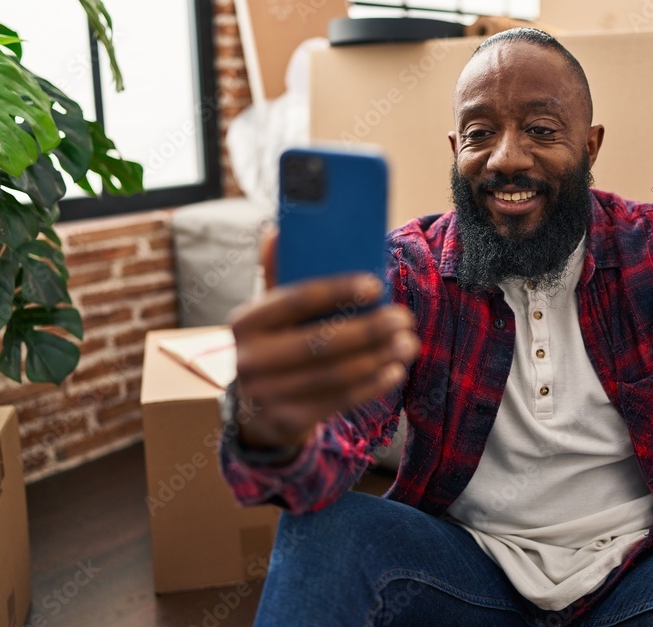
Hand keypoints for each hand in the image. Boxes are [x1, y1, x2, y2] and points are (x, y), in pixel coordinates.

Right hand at [226, 230, 419, 451]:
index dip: (337, 291)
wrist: (256, 413)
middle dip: (368, 329)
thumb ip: (279, 277)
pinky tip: (395, 371)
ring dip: (377, 357)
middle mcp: (249, 359)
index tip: (375, 284)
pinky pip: (338, 400)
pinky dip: (371, 385)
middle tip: (403, 318)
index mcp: (244, 321)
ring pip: (333, 373)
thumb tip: (278, 230)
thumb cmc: (275, 347)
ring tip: (408, 343)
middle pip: (319, 341)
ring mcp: (266, 395)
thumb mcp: (271, 315)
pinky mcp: (287, 421)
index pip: (295, 299)